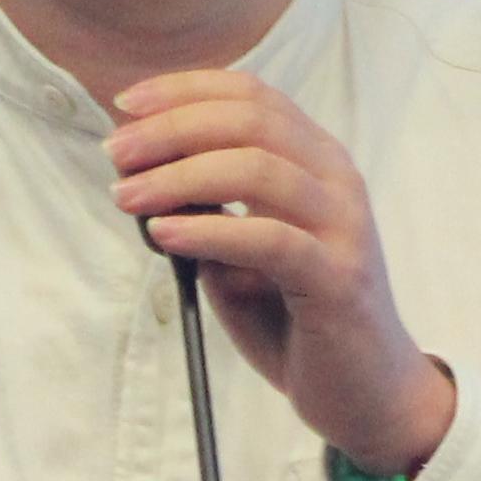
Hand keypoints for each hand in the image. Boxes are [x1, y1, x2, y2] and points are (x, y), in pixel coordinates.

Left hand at [108, 70, 458, 475]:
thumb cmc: (295, 317)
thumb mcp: (239, 250)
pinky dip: (210, 230)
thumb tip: (138, 171)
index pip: (252, 94)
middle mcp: (337, 179)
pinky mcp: (340, 279)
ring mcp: (344, 226)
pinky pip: (270, 239)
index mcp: (317, 159)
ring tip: (127, 196)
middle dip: (172, 128)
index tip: (125, 104)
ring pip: (259, 169)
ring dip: (179, 176)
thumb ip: (205, 207)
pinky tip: (165, 233)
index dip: (184, 89)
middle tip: (115, 153)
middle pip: (251, 121)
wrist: (364, 392)